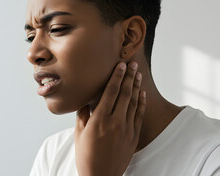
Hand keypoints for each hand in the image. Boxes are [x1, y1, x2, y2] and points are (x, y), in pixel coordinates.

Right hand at [74, 61, 146, 175]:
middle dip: (128, 77)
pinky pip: (139, 115)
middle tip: (132, 64)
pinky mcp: (133, 136)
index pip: (110, 92)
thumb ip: (83, 115)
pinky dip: (141, 103)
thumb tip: (85, 100)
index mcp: (99, 120)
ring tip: (138, 74)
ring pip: (134, 102)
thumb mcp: (78, 134)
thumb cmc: (86, 156)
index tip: (120, 65)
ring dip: (136, 86)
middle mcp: (115, 122)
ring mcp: (126, 129)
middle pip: (124, 94)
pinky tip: (142, 93)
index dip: (116, 77)